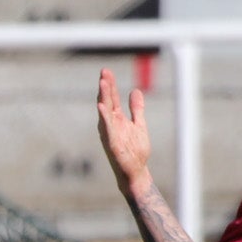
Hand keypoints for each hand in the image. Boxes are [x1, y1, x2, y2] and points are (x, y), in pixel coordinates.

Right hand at [95, 68, 153, 195]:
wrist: (137, 171)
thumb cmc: (136, 150)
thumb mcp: (139, 124)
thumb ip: (137, 109)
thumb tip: (135, 90)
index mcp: (117, 119)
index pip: (112, 98)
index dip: (110, 85)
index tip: (106, 71)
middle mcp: (111, 124)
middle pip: (107, 101)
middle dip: (106, 86)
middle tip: (104, 71)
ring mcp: (110, 133)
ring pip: (105, 112)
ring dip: (103, 97)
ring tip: (103, 83)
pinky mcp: (112, 143)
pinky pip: (107, 128)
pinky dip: (104, 117)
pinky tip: (101, 107)